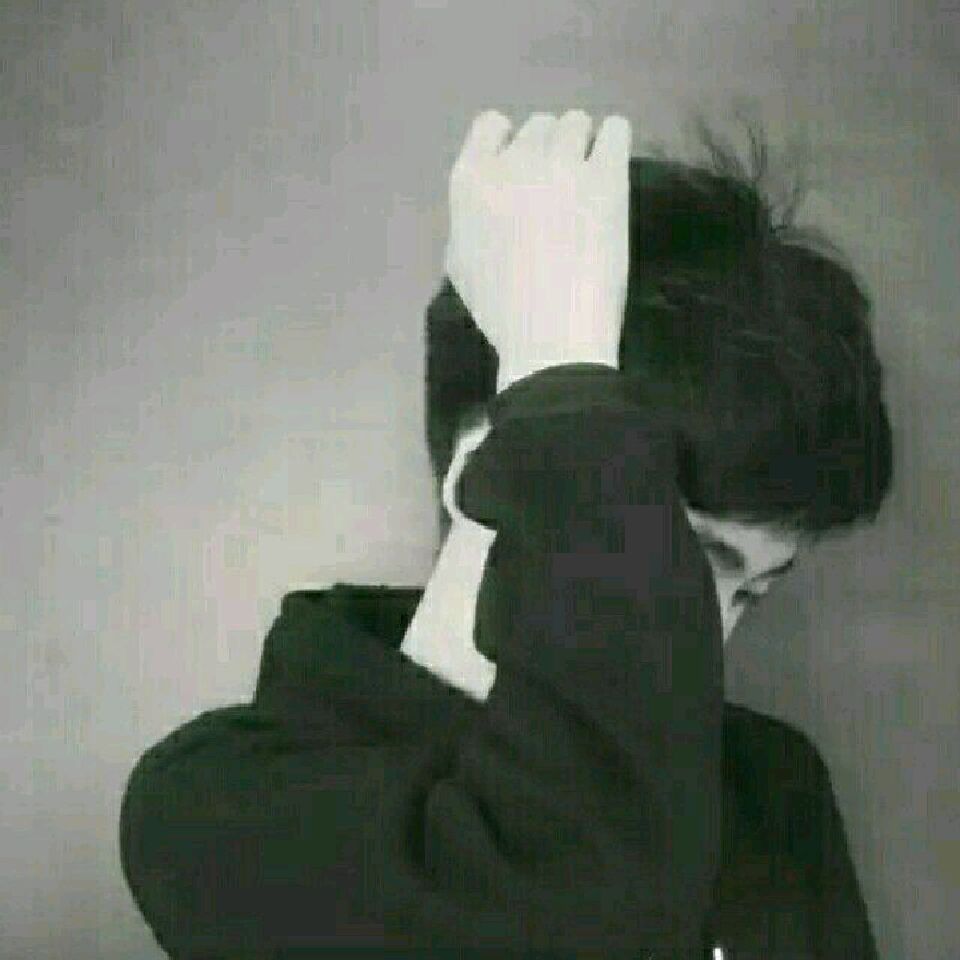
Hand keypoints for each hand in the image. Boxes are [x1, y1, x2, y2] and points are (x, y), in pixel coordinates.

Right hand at [444, 109, 631, 389]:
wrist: (552, 338)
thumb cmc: (503, 313)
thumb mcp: (462, 266)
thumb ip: (470, 221)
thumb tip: (488, 203)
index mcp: (471, 181)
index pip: (490, 126)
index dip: (509, 144)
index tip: (523, 172)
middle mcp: (514, 161)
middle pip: (538, 126)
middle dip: (550, 151)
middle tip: (562, 189)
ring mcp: (562, 165)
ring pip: (576, 123)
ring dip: (583, 147)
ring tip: (589, 183)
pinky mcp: (606, 176)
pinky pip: (616, 130)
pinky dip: (614, 142)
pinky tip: (612, 167)